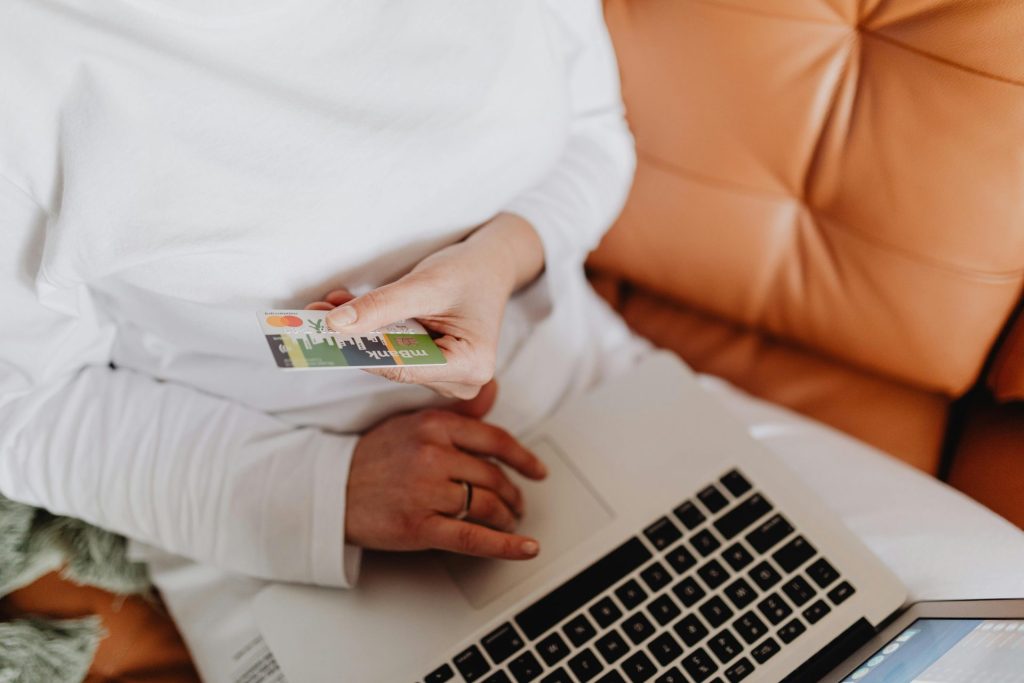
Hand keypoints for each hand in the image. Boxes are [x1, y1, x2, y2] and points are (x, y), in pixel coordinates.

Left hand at [306, 213, 543, 400]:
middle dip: (354, 339)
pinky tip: (346, 309)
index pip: (402, 366)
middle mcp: (460, 382)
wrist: (489, 265)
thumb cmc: (469, 272)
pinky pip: (391, 354)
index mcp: (470, 366)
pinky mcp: (432, 369)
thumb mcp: (426, 284)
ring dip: (358, 332)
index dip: (359, 350)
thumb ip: (381, 306)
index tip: (321, 334)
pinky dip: (370, 332)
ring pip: (388, 360)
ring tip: (325, 307)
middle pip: (393, 366)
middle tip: (313, 314)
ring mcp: (446, 379)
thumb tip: (334, 326)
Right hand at [344, 390, 547, 559]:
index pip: (495, 440)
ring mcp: (426, 491)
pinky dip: (505, 545)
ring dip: (506, 517)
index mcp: (434, 425)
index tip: (537, 471)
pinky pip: (472, 537)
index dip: (523, 459)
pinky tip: (526, 547)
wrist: (330, 491)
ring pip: (486, 505)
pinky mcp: (418, 526)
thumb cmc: (373, 458)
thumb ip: (457, 411)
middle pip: (494, 477)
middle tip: (517, 504)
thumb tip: (494, 388)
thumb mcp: (412, 423)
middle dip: (513, 495)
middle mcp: (433, 454)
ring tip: (508, 522)